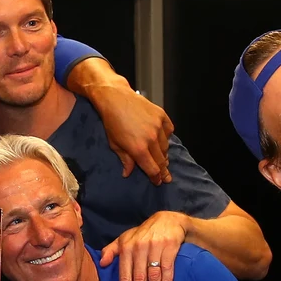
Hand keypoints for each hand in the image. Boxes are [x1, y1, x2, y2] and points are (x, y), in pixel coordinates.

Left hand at [72, 65, 173, 184]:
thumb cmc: (111, 121)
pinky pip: (169, 131)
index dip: (156, 178)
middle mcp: (151, 139)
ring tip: (163, 159)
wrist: (115, 98)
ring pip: (166, 147)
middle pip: (162, 160)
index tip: (158, 182)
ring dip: (164, 154)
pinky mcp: (161, 115)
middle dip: (163, 170)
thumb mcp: (115, 144)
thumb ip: (125, 160)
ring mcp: (158, 126)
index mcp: (138, 149)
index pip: (152, 169)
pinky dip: (166, 137)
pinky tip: (162, 140)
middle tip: (166, 177)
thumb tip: (128, 173)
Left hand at [99, 211, 188, 280]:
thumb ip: (112, 250)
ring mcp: (155, 246)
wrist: (169, 220)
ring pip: (153, 275)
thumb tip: (102, 263)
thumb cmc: (144, 234)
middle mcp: (139, 247)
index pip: (125, 275)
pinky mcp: (170, 246)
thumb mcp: (126, 238)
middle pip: (139, 278)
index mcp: (126, 247)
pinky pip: (167, 268)